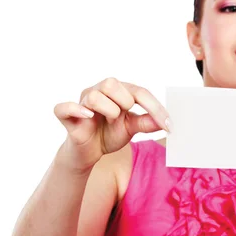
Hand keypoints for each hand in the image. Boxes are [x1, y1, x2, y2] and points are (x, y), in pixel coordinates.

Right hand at [54, 77, 171, 171]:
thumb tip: (165, 122)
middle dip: (124, 101)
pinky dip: (76, 110)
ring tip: (110, 121)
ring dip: (107, 110)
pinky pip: (65, 107)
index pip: (138, 92)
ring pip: (94, 95)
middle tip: (124, 116)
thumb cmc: (109, 134)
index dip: (155, 108)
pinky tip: (88, 117)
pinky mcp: (67, 116)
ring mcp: (81, 102)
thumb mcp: (131, 129)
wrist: (89, 152)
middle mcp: (98, 91)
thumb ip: (146, 123)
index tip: (169, 125)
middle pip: (111, 83)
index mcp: (117, 92)